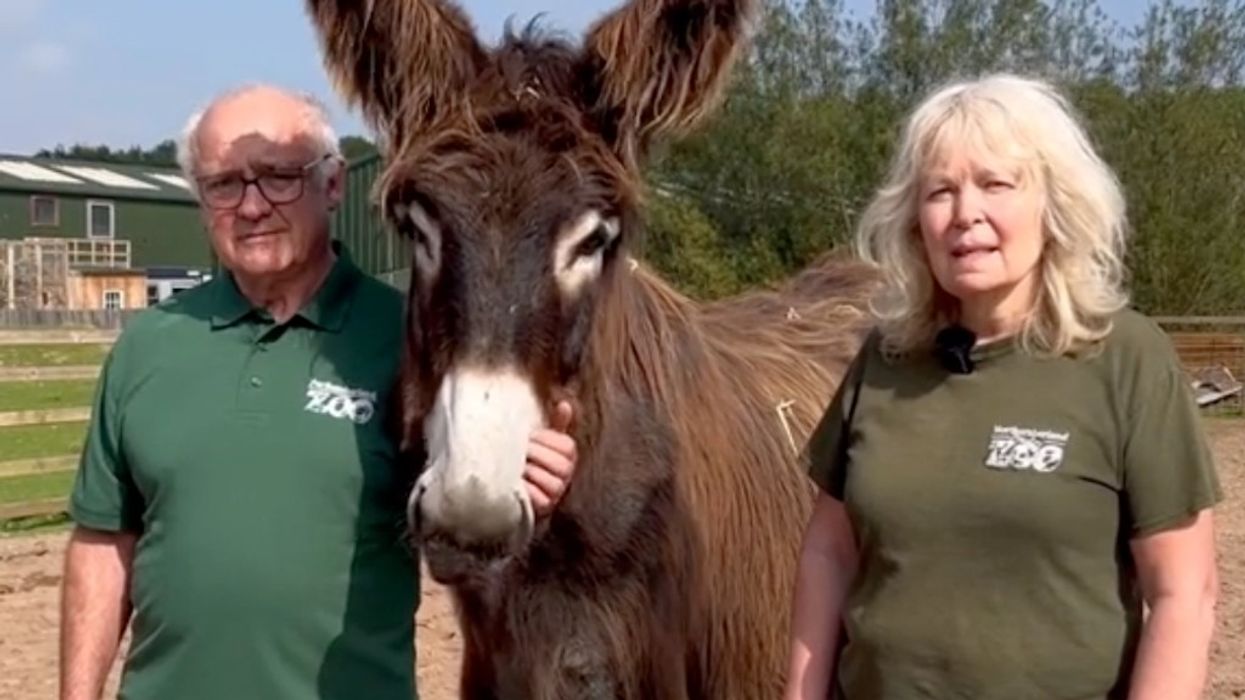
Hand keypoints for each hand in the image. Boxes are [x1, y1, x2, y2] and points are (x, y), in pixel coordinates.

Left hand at [524, 400, 576, 518]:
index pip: (564, 445)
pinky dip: (525, 490)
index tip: (528, 438)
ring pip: (545, 478)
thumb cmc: (535, 460)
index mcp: (569, 454)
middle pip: (556, 462)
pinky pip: (537, 497)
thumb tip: (565, 403)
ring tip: (515, 468)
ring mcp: (558, 491)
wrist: (524, 491)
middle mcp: (567, 473)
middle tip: (519, 453)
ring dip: (527, 472)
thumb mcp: (545, 440)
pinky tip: (516, 484)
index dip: (543, 439)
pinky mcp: (546, 506)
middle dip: (533, 455)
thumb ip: (556, 424)